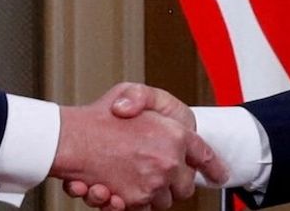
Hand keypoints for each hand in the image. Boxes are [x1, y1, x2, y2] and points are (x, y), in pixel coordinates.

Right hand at [52, 82, 225, 209]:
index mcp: (175, 135)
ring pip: (162, 200)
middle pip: (185, 186)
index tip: (221, 174)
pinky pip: (140, 208)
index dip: (214, 166)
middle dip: (174, 182)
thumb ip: (149, 100)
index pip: (205, 156)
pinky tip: (114, 187)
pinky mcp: (132, 201)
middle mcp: (167, 162)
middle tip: (157, 170)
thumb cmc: (98, 116)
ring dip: (152, 192)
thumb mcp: (130, 91)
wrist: (69, 139)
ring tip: (132, 176)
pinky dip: (129, 201)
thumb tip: (166, 121)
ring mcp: (151, 184)